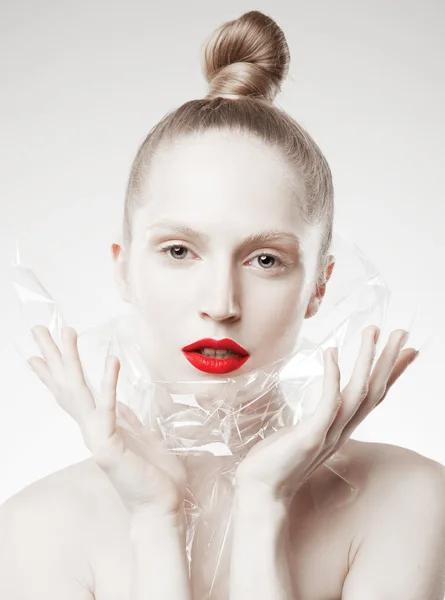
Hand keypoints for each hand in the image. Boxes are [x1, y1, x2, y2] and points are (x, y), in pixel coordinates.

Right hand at [28, 325, 185, 516]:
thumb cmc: (152, 473)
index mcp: (98, 425)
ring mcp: (97, 436)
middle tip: (38, 329)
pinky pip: (109, 408)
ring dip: (72, 360)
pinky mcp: (110, 445)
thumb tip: (118, 401)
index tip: (38, 353)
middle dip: (53, 356)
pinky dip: (109, 383)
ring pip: (79, 392)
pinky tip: (110, 360)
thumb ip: (124, 417)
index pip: (70, 393)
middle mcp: (92, 428)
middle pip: (66, 385)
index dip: (54, 372)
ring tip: (67, 332)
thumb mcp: (138, 434)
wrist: (161, 505)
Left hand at [234, 326, 417, 500]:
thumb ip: (319, 420)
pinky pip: (328, 402)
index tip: (406, 351)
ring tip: (373, 332)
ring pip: (359, 392)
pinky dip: (333, 375)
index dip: (391, 373)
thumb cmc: (276, 461)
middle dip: (389, 360)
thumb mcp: (305, 435)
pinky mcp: (312, 436)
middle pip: (375, 391)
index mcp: (341, 429)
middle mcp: (342, 431)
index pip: (374, 397)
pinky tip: (331, 352)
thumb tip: (322, 407)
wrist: (259, 493)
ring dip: (368, 360)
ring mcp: (329, 434)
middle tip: (401, 331)